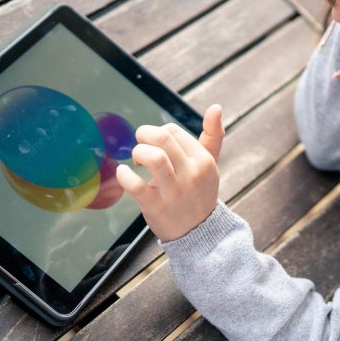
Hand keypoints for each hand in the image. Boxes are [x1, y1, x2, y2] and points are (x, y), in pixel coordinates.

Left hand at [116, 105, 225, 241]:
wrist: (200, 233)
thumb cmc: (199, 193)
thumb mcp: (209, 165)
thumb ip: (213, 135)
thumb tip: (216, 106)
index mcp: (203, 160)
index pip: (173, 131)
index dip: (157, 134)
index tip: (155, 147)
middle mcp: (192, 173)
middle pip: (163, 138)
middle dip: (143, 136)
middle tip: (140, 146)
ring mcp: (175, 191)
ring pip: (153, 157)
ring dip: (137, 153)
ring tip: (136, 162)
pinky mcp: (157, 207)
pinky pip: (136, 186)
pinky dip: (124, 176)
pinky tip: (123, 174)